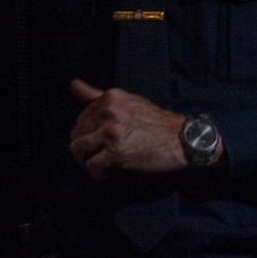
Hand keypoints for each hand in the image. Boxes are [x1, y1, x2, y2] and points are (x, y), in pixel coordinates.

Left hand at [69, 78, 192, 174]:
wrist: (183, 139)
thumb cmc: (159, 122)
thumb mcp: (129, 101)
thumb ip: (98, 95)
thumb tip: (73, 84)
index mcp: (110, 98)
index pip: (81, 117)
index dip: (88, 133)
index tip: (99, 141)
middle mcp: (108, 112)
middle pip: (77, 133)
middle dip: (85, 147)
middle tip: (99, 155)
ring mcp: (110, 132)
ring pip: (78, 149)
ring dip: (86, 160)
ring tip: (99, 165)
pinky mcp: (115, 152)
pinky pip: (92, 164)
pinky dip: (97, 172)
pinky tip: (106, 173)